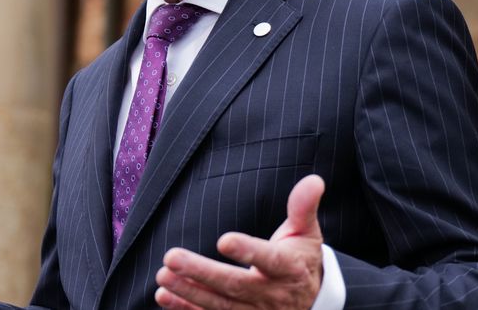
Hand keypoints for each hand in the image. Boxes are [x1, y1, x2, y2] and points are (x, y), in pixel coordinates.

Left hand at [155, 174, 325, 308]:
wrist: (310, 300)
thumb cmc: (300, 258)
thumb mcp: (306, 233)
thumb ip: (303, 207)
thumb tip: (313, 180)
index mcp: (288, 267)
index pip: (268, 259)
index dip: (247, 251)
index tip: (223, 240)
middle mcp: (271, 294)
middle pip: (234, 285)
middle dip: (202, 272)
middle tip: (171, 257)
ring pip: (220, 306)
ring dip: (189, 292)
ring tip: (163, 275)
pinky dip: (186, 309)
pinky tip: (164, 295)